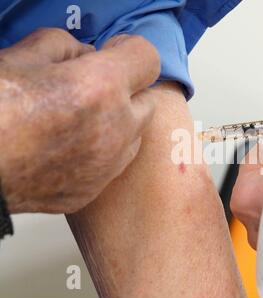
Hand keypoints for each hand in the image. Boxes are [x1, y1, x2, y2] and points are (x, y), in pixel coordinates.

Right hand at [0, 28, 159, 212]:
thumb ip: (64, 47)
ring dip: (119, 123)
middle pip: (147, 101)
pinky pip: (114, 163)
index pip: (147, 59)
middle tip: (96, 88)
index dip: (130, 51)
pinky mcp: (93, 190)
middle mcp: (114, 130)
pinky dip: (103, 152)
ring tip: (81, 120)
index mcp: (100, 87)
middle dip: (127, 90)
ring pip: (134, 136)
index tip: (116, 53)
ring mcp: (107, 165)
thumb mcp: (20, 58)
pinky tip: (71, 147)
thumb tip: (85, 54)